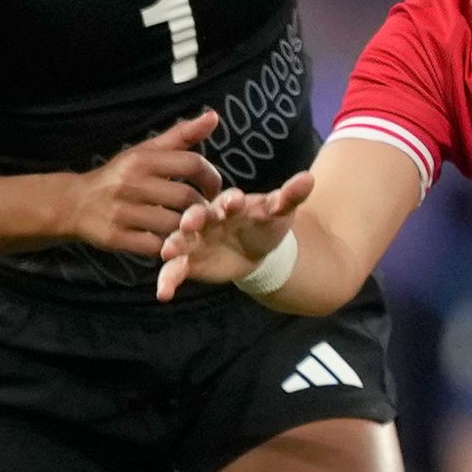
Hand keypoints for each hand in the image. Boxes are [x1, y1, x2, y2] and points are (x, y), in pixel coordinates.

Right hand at [66, 111, 221, 258]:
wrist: (75, 203)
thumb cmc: (118, 176)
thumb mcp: (145, 151)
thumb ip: (181, 136)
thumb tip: (213, 116)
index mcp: (141, 159)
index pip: (191, 163)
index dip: (212, 177)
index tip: (214, 189)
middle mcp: (131, 183)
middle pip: (185, 196)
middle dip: (203, 207)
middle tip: (206, 214)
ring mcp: (121, 211)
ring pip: (172, 224)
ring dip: (187, 229)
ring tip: (190, 229)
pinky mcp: (115, 237)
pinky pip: (154, 246)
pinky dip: (167, 247)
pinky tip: (169, 243)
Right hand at [155, 173, 315, 302]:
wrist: (255, 249)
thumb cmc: (264, 224)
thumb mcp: (279, 211)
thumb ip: (291, 196)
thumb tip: (309, 178)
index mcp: (229, 204)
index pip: (228, 199)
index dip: (230, 200)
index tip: (234, 202)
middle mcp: (207, 219)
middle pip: (197, 215)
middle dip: (192, 218)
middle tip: (188, 223)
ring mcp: (195, 240)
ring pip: (180, 240)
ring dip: (173, 244)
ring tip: (167, 252)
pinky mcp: (188, 262)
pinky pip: (175, 271)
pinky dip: (167, 280)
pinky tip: (163, 293)